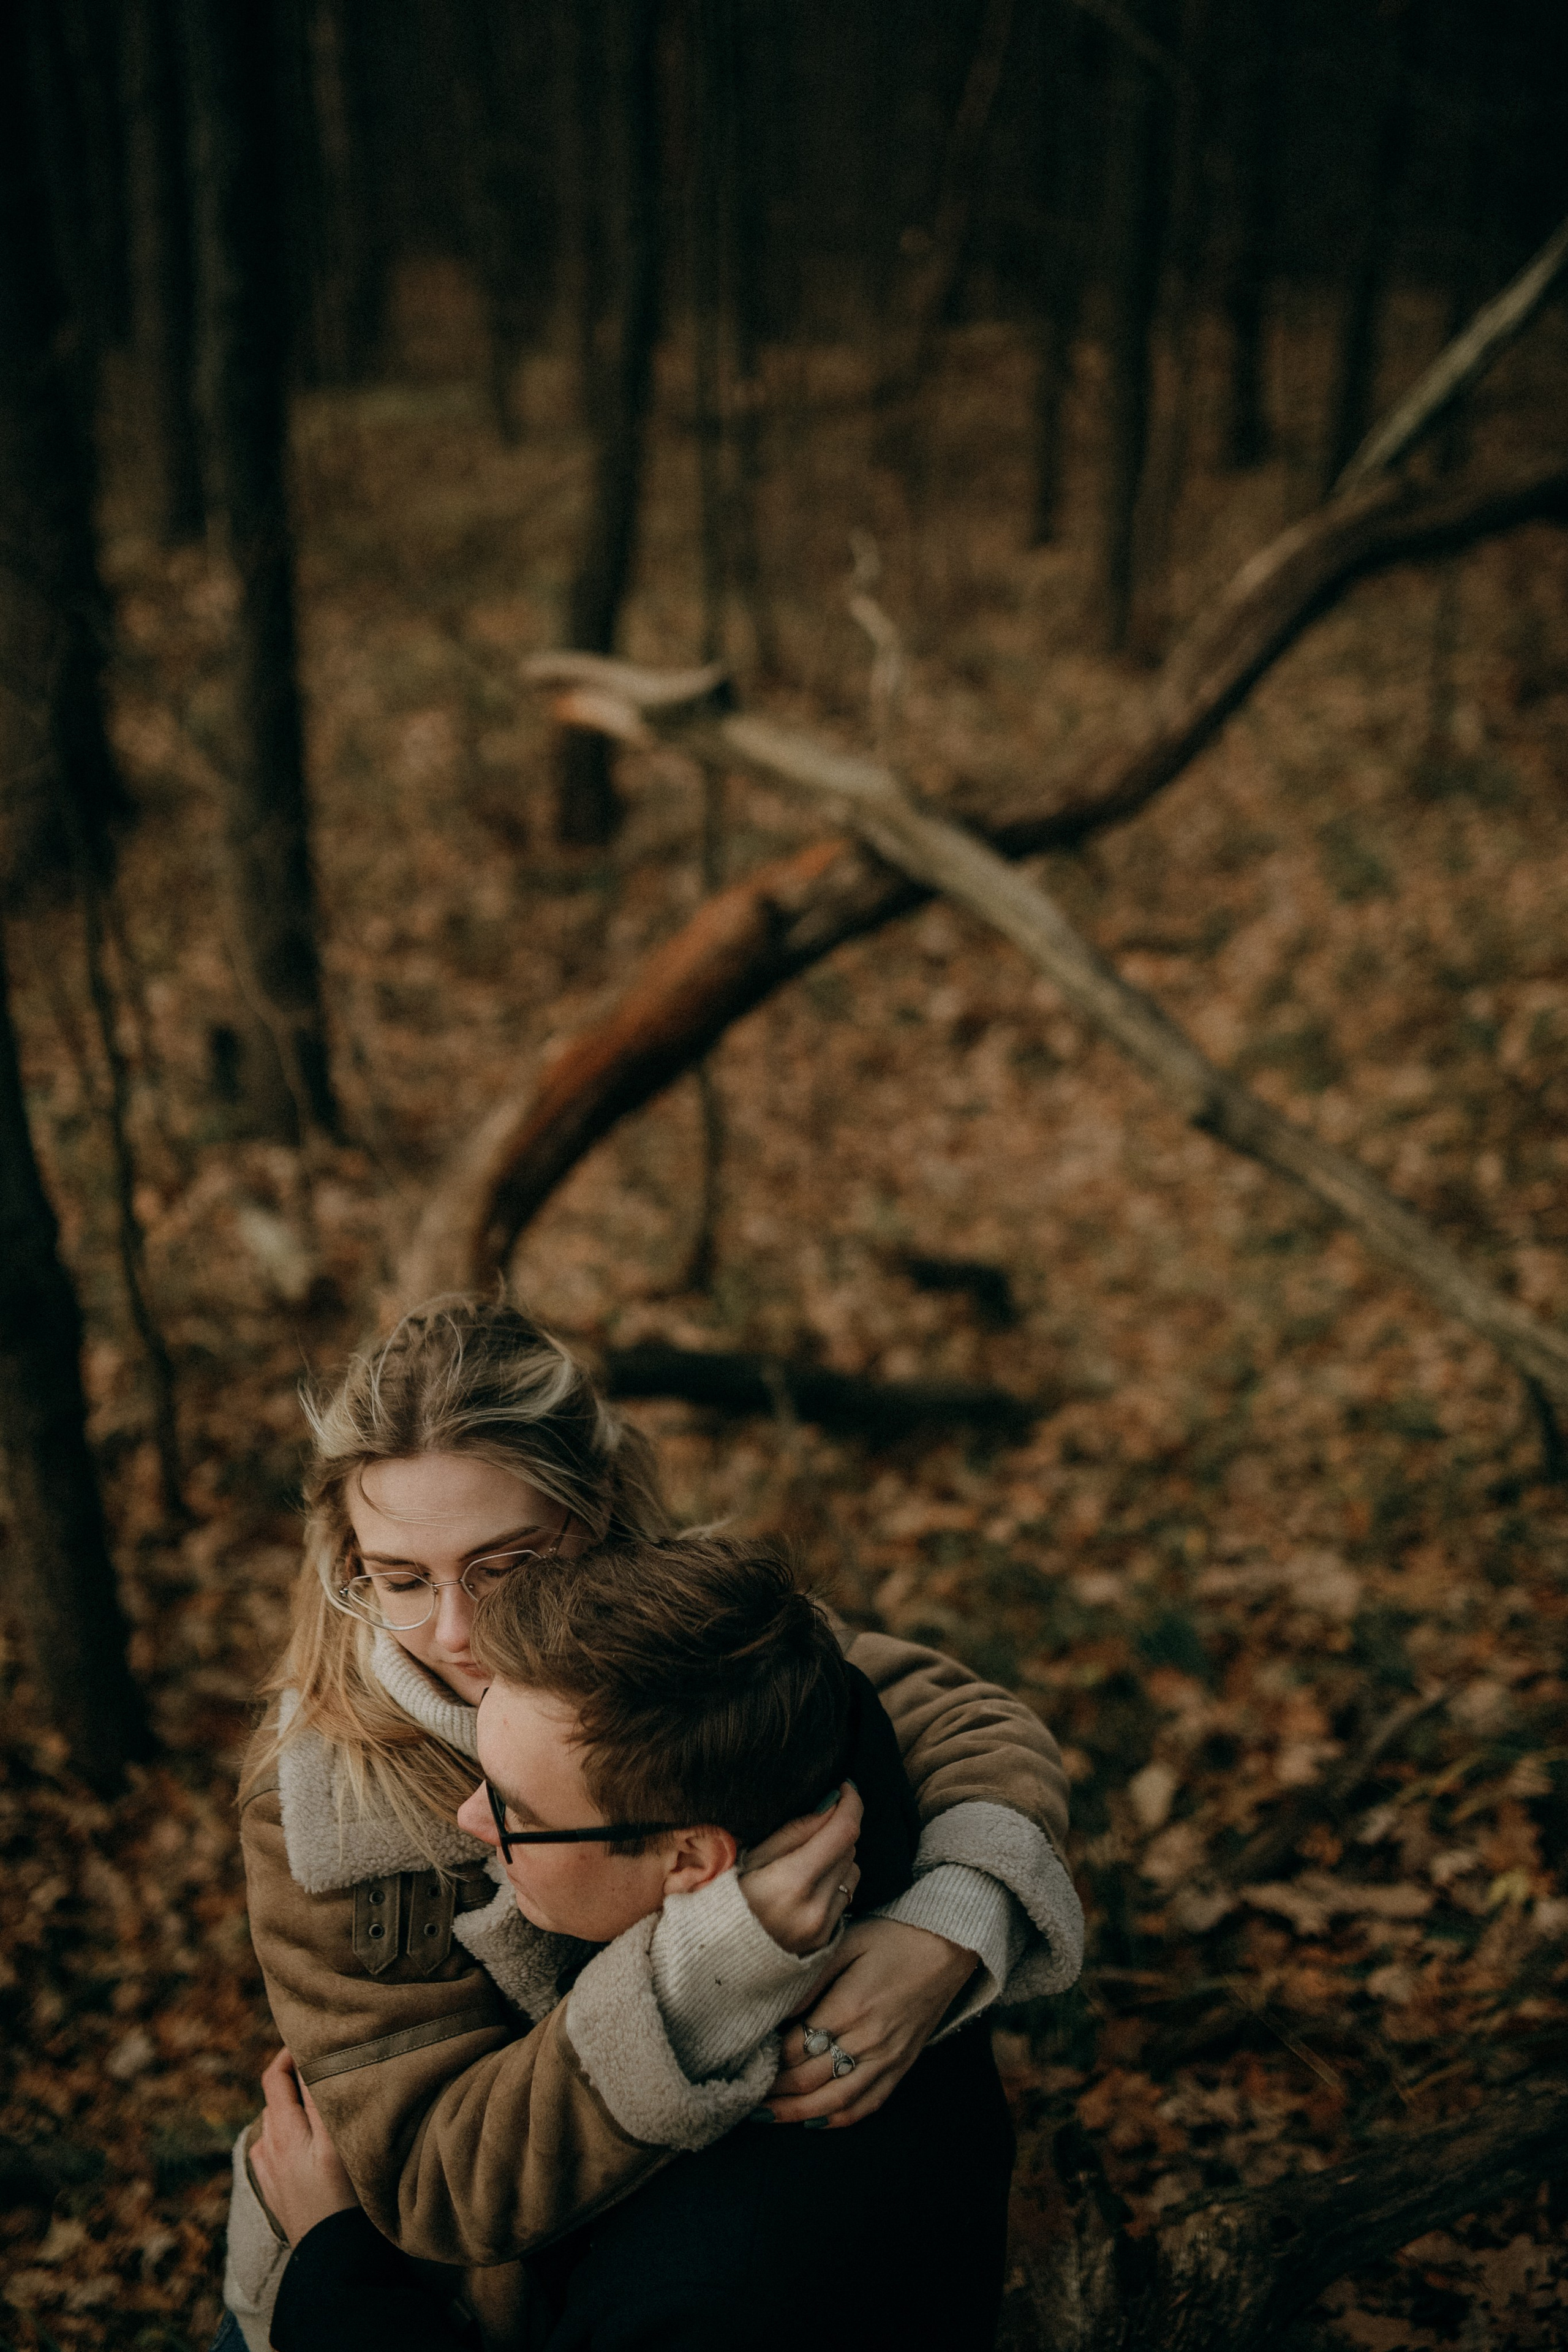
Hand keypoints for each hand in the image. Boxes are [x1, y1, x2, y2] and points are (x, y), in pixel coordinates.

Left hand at [249, 2049, 359, 2246]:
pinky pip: (273, 2148)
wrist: (331, 2258)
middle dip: (293, 2077)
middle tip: (323, 2066)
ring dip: (292, 2106)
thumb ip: (322, 2101)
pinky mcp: (273, 2190)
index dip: (289, 2052)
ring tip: (320, 2102)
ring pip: (275, 2122)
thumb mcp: (337, 2143)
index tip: (311, 2037)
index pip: (274, 2076)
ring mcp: (268, 2171)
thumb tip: (312, 2061)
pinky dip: (287, 2133)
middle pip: (274, 2097)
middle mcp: (268, 2148)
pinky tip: (306, 2140)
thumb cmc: (342, 2198)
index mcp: (282, 2132)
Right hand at [736, 1783, 862, 1954]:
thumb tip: (832, 1804)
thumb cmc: (726, 1899)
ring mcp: (823, 1928)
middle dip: (836, 1830)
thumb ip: (795, 1831)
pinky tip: (806, 1889)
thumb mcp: (750, 1857)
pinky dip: (833, 1885)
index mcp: (792, 1882)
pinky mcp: (827, 1941)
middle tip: (810, 1827)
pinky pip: (845, 1898)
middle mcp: (815, 1909)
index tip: (846, 1788)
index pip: (843, 1832)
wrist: (717, 1957)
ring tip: (804, 1863)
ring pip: (852, 1873)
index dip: (851, 1804)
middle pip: (849, 1849)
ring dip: (838, 1859)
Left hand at [761, 1918, 977, 2125]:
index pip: (796, 2048)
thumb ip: (811, 1978)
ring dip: (798, 2115)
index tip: (745, 2060)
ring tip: (767, 2118)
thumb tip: (778, 2009)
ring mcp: (888, 2057)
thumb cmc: (894, 1937)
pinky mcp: (903, 2065)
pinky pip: (870, 2103)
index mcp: (850, 2007)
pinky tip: (816, 2121)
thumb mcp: (847, 1942)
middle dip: (774, 2091)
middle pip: (810, 2080)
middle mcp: (869, 2040)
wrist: (949, 1944)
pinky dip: (841, 2118)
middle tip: (744, 2094)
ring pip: (836, 2102)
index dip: (767, 2059)